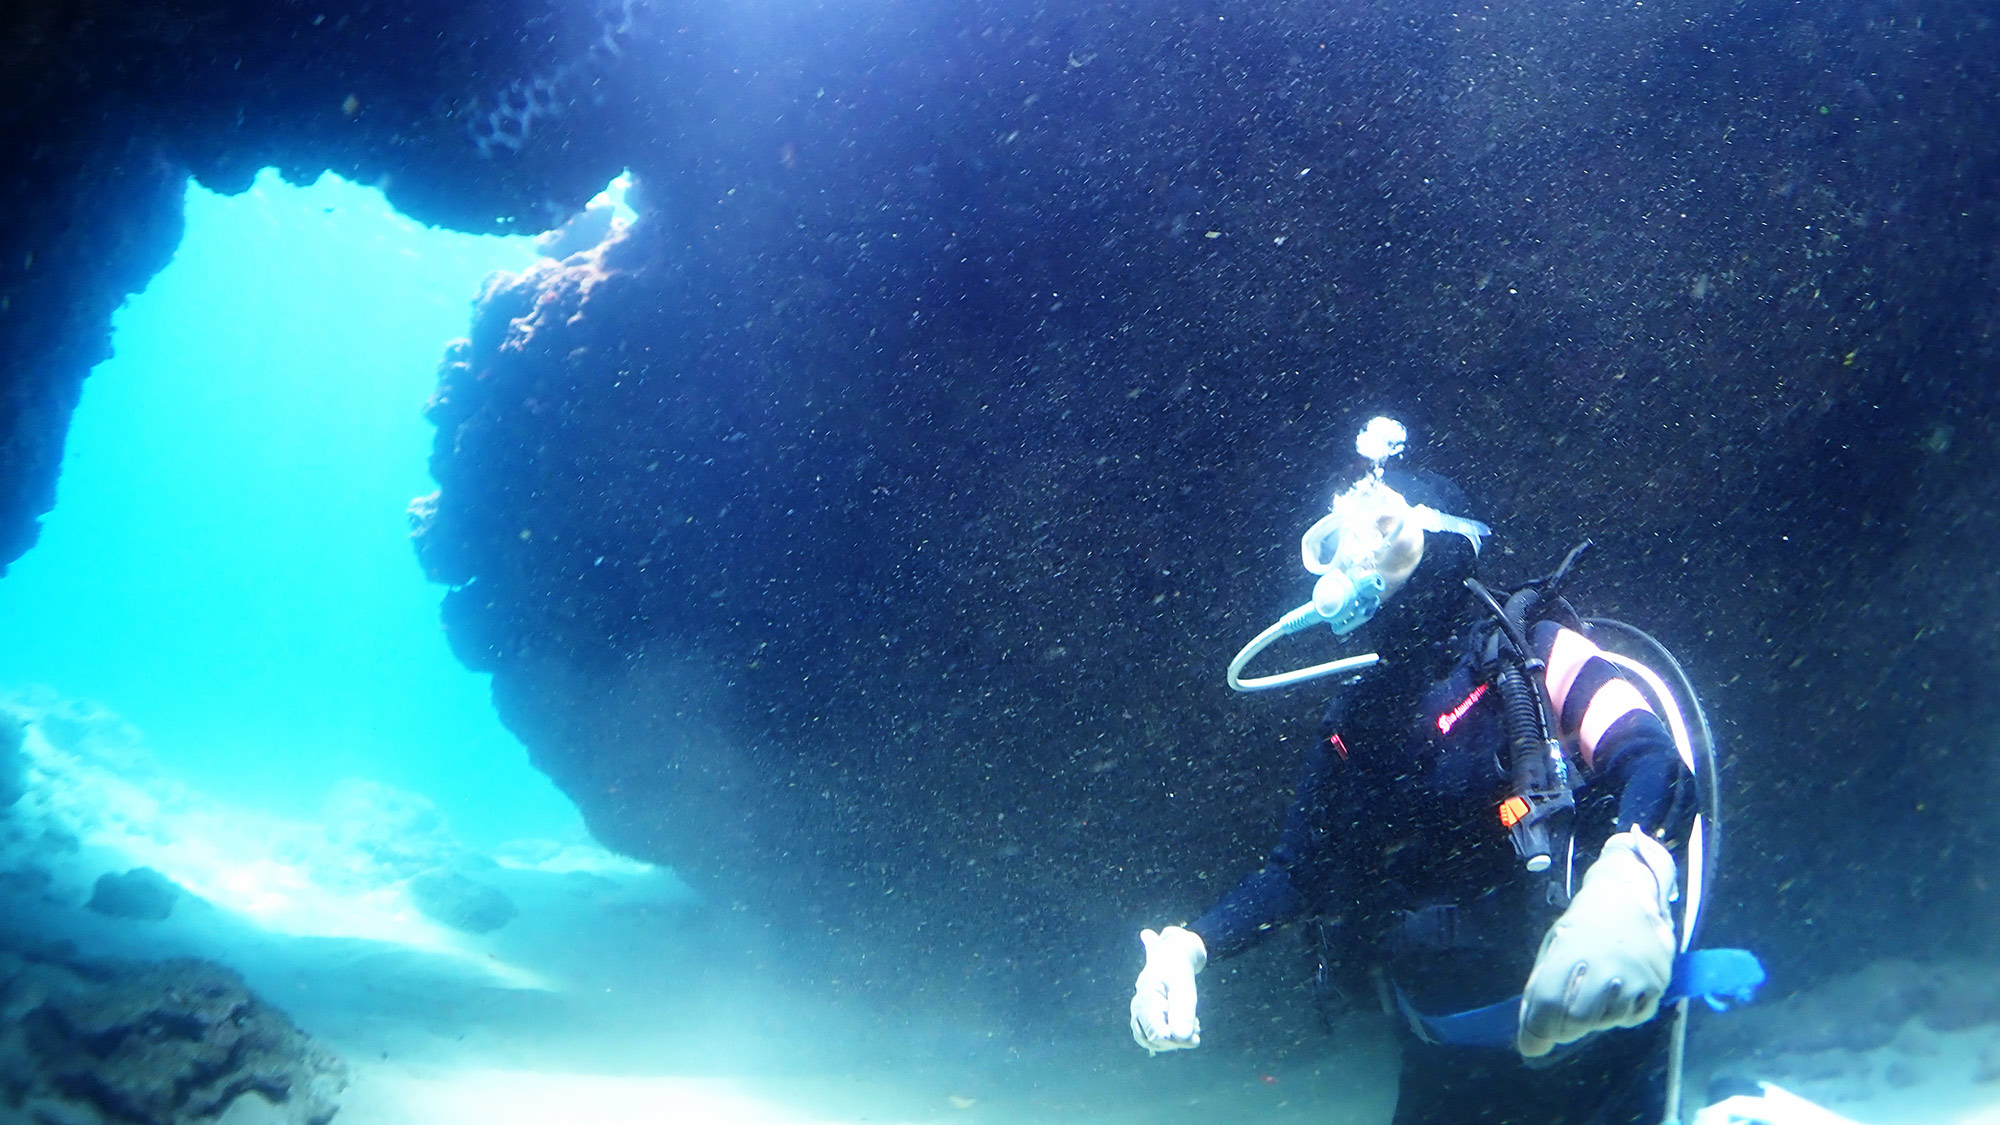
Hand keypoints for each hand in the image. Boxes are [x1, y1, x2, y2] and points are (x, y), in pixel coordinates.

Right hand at [1130, 925, 1206, 1053]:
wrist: (1171, 957)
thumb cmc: (1178, 970)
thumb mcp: (1185, 987)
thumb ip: (1183, 1012)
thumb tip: (1181, 1038)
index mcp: (1146, 1000)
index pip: (1157, 1034)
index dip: (1177, 1041)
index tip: (1196, 1036)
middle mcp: (1138, 1009)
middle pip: (1154, 1040)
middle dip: (1177, 1040)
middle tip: (1196, 1029)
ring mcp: (1138, 1013)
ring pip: (1152, 1041)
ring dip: (1173, 1040)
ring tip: (1191, 1027)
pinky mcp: (1143, 1016)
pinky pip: (1152, 1036)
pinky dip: (1168, 1037)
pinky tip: (1183, 1027)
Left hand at [1518, 827, 1677, 1058]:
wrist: (1630, 897)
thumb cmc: (1584, 924)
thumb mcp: (1553, 946)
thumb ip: (1540, 988)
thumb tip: (1530, 1037)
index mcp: (1568, 953)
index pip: (1547, 1004)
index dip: (1536, 1031)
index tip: (1531, 1044)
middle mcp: (1602, 966)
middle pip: (1577, 1020)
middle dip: (1564, 1029)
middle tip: (1561, 1023)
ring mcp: (1632, 976)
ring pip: (1606, 1022)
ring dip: (1594, 1019)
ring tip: (1593, 994)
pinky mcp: (1657, 984)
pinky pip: (1633, 1017)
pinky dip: (1621, 1014)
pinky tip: (1617, 992)